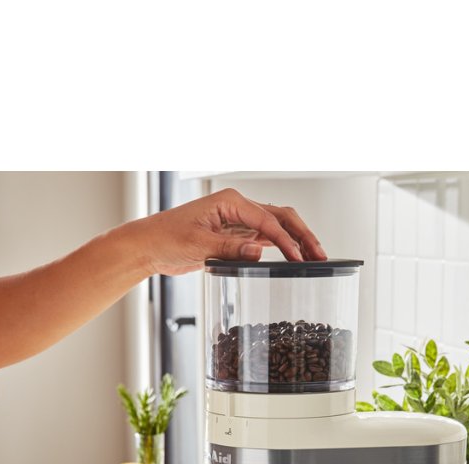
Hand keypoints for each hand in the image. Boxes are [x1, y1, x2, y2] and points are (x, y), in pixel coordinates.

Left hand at [131, 187, 327, 276]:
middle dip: (302, 235)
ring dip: (295, 241)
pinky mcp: (234, 235)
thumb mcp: (198, 245)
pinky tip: (292, 258)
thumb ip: (229, 249)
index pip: (268, 220)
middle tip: (319, 254)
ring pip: (275, 227)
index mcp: (230, 201)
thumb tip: (258, 252)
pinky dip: (280, 247)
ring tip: (313, 258)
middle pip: (280, 217)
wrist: (149, 245)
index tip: (298, 257)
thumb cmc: (166, 238)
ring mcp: (237, 221)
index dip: (286, 240)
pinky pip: (263, 238)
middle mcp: (237, 207)